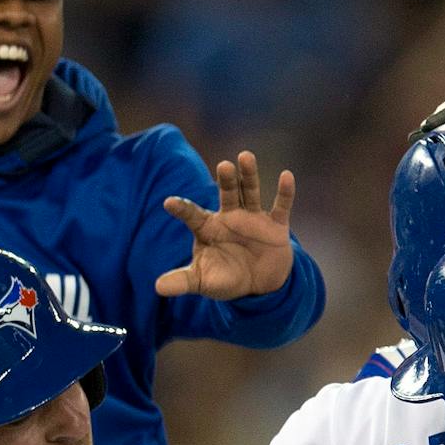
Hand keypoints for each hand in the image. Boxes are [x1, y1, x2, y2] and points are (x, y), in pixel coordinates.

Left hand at [156, 153, 297, 299]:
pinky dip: (285, 192)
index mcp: (209, 227)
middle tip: (223, 166)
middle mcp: (230, 217)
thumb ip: (183, 281)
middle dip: (226, 180)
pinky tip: (287, 176)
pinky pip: (281, 207)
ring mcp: (253, 219)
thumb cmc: (226, 278)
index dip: (182, 209)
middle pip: (227, 193)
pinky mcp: (276, 226)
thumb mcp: (203, 281)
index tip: (168, 203)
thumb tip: (158, 288)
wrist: (259, 286)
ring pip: (250, 192)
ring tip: (245, 156)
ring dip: (249, 176)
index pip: (193, 215)